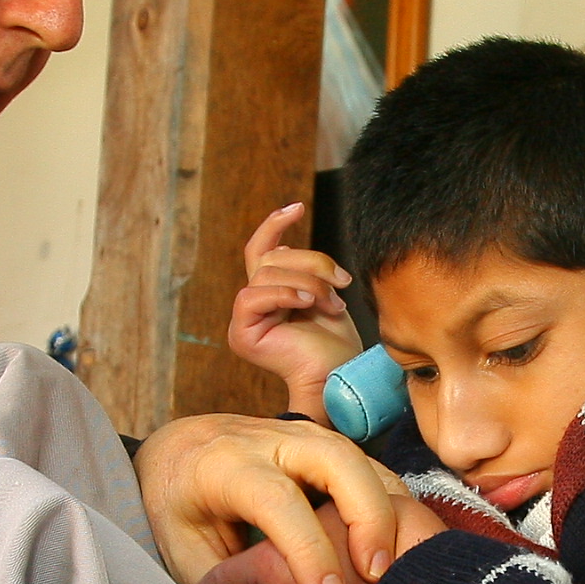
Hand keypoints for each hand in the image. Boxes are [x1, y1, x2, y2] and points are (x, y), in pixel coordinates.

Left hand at [134, 412, 406, 583]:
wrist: (180, 448)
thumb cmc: (176, 502)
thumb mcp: (181, 545)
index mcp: (229, 465)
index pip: (278, 501)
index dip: (308, 551)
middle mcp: (273, 441)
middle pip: (339, 460)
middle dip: (367, 517)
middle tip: (374, 574)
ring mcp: (306, 438)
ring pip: (364, 460)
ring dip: (387, 514)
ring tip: (389, 569)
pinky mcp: (328, 449)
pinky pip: (372, 471)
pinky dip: (392, 506)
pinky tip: (397, 549)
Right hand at [225, 204, 362, 419]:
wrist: (342, 377)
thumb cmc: (338, 342)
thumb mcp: (322, 292)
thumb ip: (301, 269)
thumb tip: (283, 240)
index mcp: (270, 296)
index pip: (262, 251)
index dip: (274, 224)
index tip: (297, 206)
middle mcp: (253, 307)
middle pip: (272, 258)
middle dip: (312, 264)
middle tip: (342, 285)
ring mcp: (244, 321)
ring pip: (267, 273)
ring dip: (308, 283)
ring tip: (332, 304)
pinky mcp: (242, 334)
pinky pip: (253, 295)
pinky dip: (284, 294)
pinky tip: (308, 305)